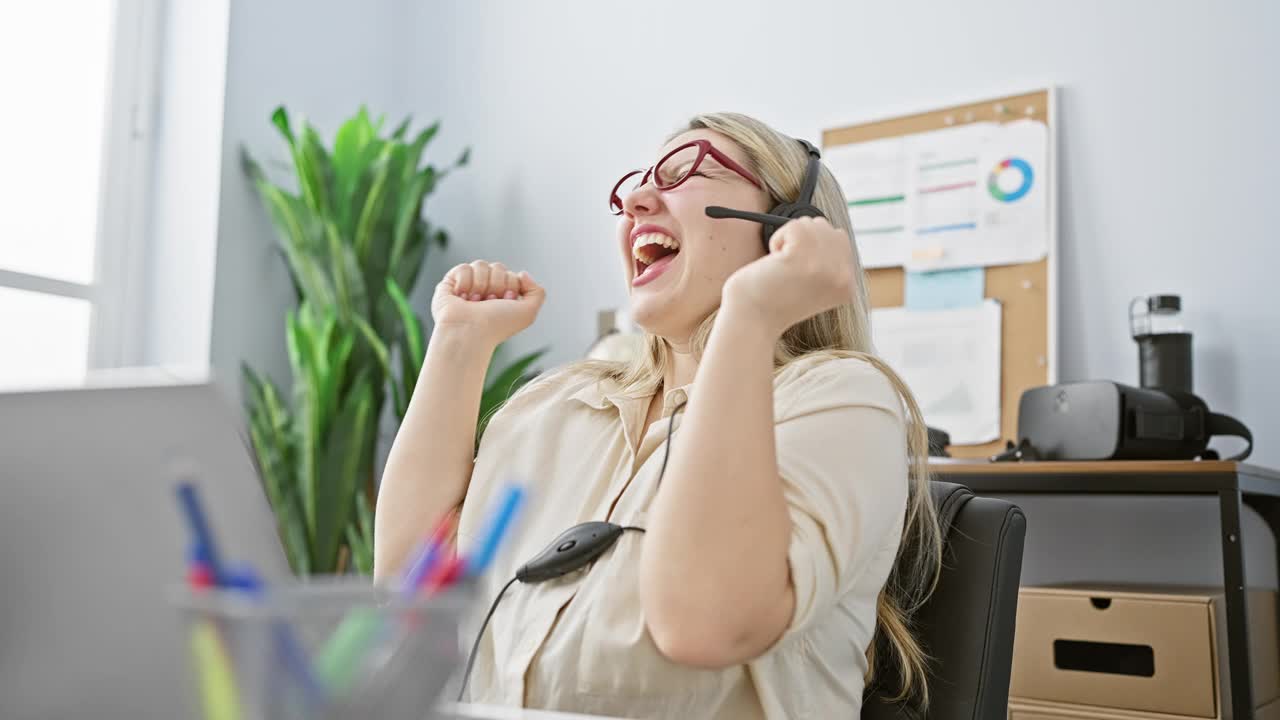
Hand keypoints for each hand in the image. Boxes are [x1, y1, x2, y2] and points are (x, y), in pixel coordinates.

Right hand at [431, 260, 545, 346]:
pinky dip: (465, 283)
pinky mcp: (450, 283)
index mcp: (502, 296)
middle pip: (498, 267)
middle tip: (489, 303)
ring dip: (481, 285)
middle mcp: (486, 290)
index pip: (511, 275)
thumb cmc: (497, 325)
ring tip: (474, 302)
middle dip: (496, 285)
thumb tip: (522, 273)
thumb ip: (537, 292)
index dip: (510, 287)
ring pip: (480, 265)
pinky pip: (463, 267)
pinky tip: (462, 298)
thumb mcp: (528, 313)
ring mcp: (468, 286)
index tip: (504, 303)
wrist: (470, 331)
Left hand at [721, 217, 855, 337]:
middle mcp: (843, 276)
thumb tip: (829, 229)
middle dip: (802, 240)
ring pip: (810, 223)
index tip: (798, 271)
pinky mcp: (802, 256)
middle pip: (826, 227)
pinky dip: (778, 239)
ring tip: (781, 267)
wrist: (752, 320)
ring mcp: (825, 266)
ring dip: (789, 240)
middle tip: (789, 269)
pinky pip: (793, 226)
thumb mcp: (814, 285)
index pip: (840, 240)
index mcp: (847, 286)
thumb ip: (829, 262)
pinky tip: (774, 263)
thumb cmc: (773, 301)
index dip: (812, 247)